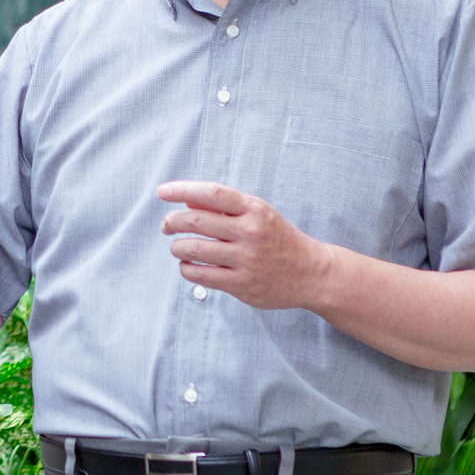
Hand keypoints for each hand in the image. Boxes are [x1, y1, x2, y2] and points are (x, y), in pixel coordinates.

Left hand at [156, 181, 337, 311]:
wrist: (312, 273)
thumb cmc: (278, 240)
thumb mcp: (258, 215)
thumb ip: (224, 208)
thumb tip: (187, 200)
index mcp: (255, 209)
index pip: (212, 193)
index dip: (182, 190)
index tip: (162, 192)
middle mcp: (251, 232)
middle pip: (196, 220)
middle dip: (172, 221)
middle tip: (166, 225)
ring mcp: (246, 260)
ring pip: (193, 249)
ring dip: (177, 246)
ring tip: (178, 246)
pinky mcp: (242, 285)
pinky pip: (200, 275)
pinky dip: (186, 268)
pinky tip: (188, 265)